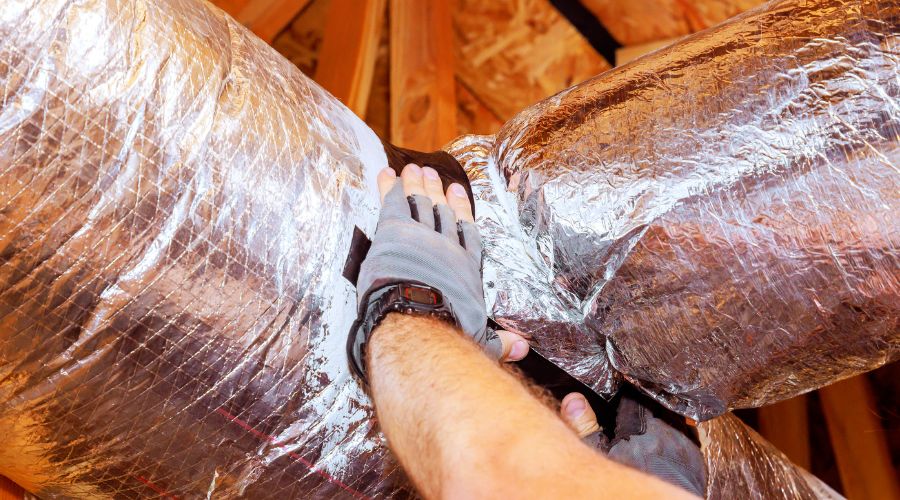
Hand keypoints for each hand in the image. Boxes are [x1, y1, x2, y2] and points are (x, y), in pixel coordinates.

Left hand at [351, 164, 528, 376]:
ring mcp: (421, 236)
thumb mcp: (481, 340)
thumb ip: (500, 342)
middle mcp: (445, 247)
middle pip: (441, 213)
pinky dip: (389, 187)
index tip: (457, 193)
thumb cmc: (451, 333)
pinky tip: (386, 174)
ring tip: (413, 170)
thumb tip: (522, 349)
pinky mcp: (395, 232)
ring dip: (415, 185)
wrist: (419, 320)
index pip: (466, 233)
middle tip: (432, 175)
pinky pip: (392, 203)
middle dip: (436, 193)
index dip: (461, 211)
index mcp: (465, 268)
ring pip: (418, 204)